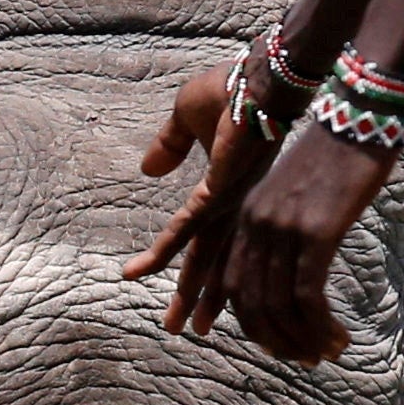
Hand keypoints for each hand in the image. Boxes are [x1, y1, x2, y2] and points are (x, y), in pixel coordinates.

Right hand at [122, 62, 291, 335]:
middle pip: (212, 261)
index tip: (179, 288)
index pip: (206, 237)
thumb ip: (168, 145)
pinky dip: (163, 251)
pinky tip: (141, 270)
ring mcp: (230, 202)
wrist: (262, 73)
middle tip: (186, 331)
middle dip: (198, 298)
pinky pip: (186, 228)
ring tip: (179, 329)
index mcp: (229, 191)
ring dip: (191, 294)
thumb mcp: (187, 116)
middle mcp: (234, 204)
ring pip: (205, 258)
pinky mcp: (221, 190)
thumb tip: (148, 172)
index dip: (192, 264)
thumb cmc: (233, 86)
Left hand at [216, 128, 392, 366]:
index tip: (277, 344)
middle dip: (275, 341)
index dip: (252, 323)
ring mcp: (283, 230)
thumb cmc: (340, 151)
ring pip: (279, 307)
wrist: (360, 111)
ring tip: (324, 354)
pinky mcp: (315, 233)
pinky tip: (337, 339)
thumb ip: (290, 227)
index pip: (235, 285)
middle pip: (251, 304)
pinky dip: (319, 327)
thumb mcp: (300, 192)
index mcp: (247, 216)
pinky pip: (307, 297)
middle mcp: (256, 225)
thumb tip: (299, 267)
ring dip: (301, 340)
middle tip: (303, 360)